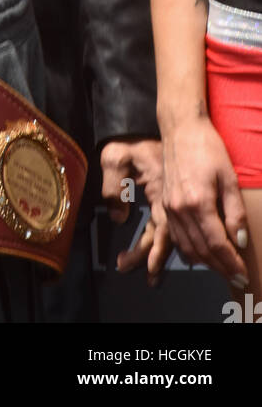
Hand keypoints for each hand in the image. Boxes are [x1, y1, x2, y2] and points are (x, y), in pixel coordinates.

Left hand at [100, 138, 171, 282]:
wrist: (142, 122)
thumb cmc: (128, 138)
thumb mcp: (115, 157)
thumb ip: (114, 186)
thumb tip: (119, 218)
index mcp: (160, 190)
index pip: (160, 229)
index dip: (156, 252)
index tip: (146, 270)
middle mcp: (168, 197)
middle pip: (165, 236)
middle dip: (152, 258)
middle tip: (134, 273)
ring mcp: (168, 196)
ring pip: (167, 231)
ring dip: (158, 252)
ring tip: (147, 272)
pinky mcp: (165, 194)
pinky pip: (166, 222)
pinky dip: (161, 238)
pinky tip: (152, 249)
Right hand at [160, 115, 248, 286]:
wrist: (181, 128)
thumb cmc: (207, 147)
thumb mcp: (229, 177)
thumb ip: (235, 211)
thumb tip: (240, 241)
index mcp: (198, 202)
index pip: (217, 244)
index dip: (231, 263)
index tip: (243, 274)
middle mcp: (179, 209)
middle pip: (201, 250)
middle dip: (221, 268)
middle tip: (236, 277)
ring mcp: (169, 207)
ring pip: (187, 247)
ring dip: (206, 262)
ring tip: (223, 267)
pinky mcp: (164, 203)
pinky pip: (176, 236)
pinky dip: (189, 250)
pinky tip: (202, 252)